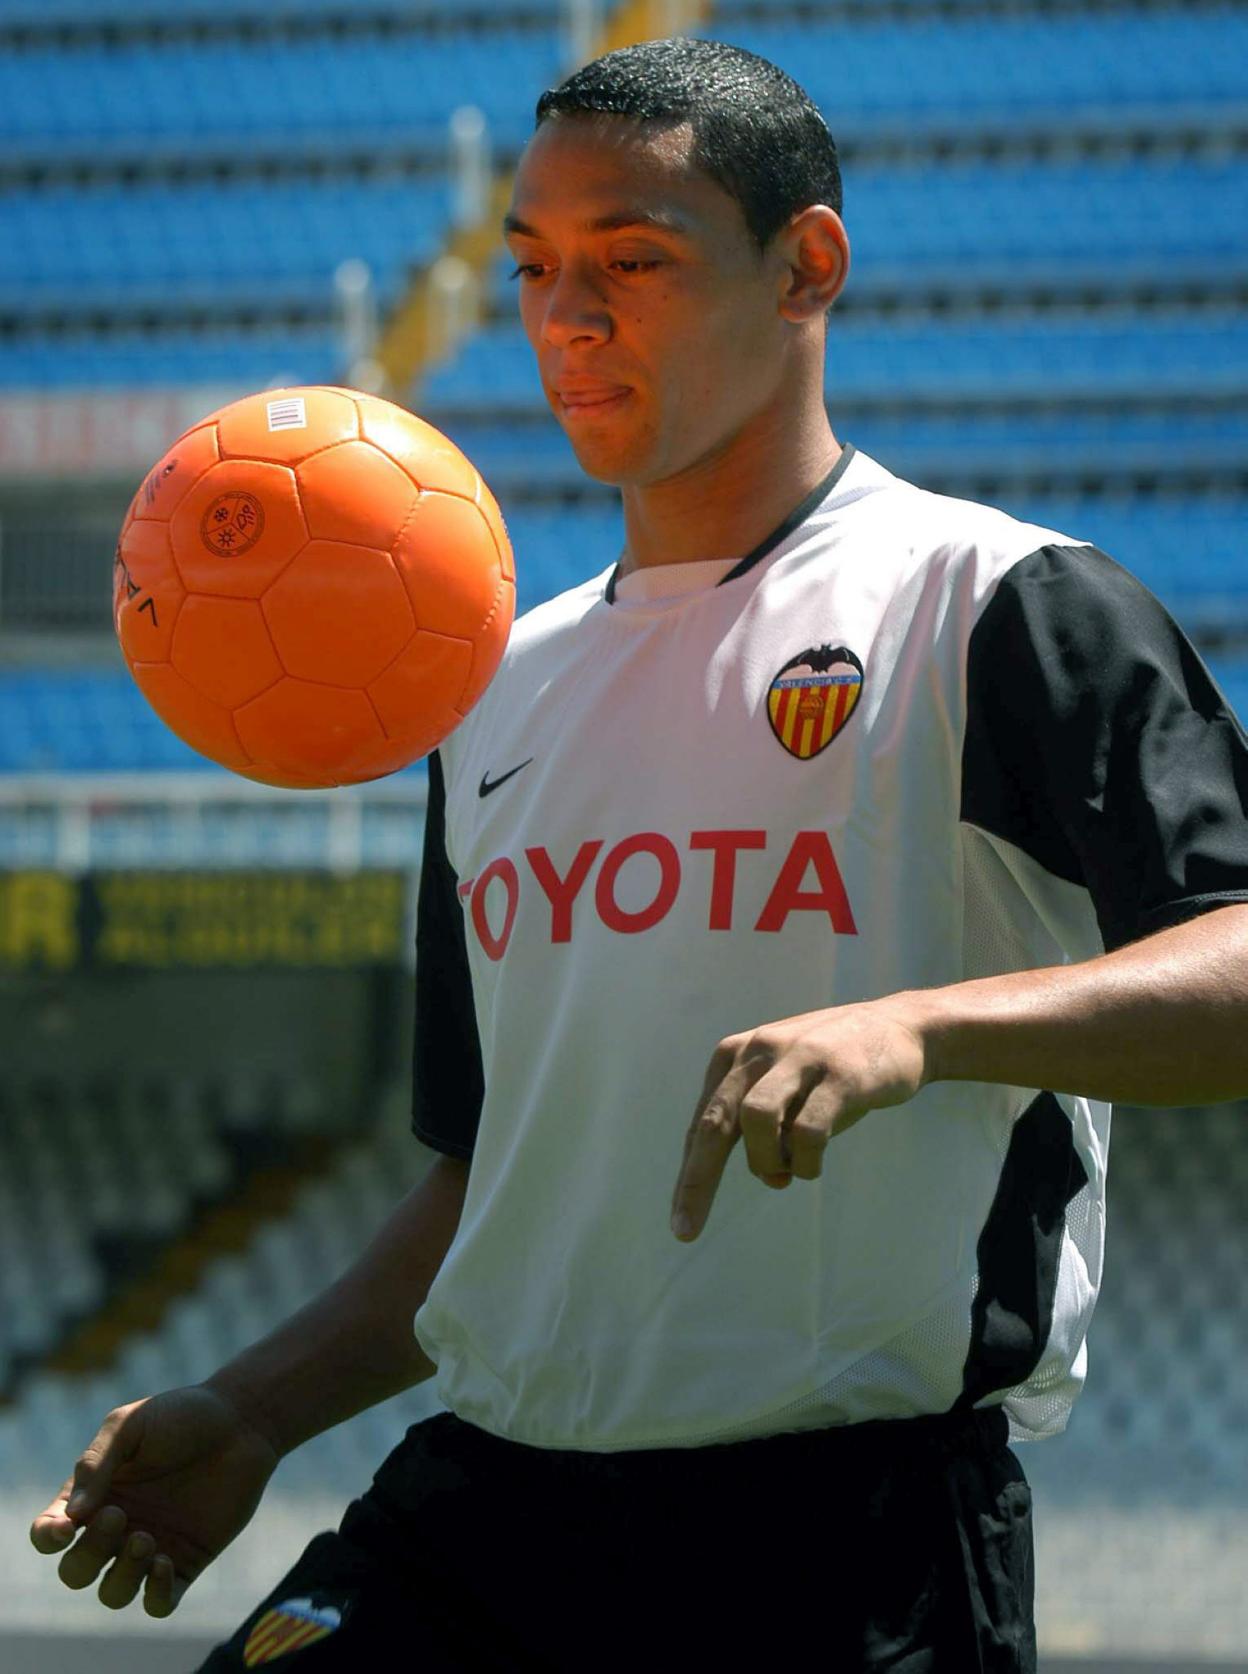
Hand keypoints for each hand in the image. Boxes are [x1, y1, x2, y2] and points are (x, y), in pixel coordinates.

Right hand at [29, 1383, 279, 1617]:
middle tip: (118, 1516)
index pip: (50, 1534)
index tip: (66, 1528)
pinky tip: (162, 1563)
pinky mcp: (186, 1561)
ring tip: (145, 1538)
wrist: (242, 1422)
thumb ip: (97, 1463)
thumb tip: (72, 1516)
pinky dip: (153, 1595)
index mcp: (93, 1496)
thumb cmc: (182, 1416)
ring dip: (121, 1577)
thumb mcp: (131, 1425)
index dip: (48, 1538)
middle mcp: (116, 1529)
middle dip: (88, 1554)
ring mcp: (149, 1548)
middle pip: (77, 1571)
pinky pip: (158, 1603)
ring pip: (114, 1593)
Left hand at [670, 998, 927, 1240]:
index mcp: (736, 1055)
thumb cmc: (835, 1068)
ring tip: (786, 1173)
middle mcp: (759, 1050)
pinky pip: (808, 1131)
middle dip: (697, 1181)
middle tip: (687, 1230)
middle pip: (715, 1122)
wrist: (902, 1027)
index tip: (681, 1224)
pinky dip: (806, 1161)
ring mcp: (799, 1058)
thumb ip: (767, 1127)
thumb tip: (768, 1176)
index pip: (703, 1121)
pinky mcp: (838, 1074)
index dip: (689, 1174)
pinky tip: (813, 1165)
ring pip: (756, 1119)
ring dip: (767, 1160)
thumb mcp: (786, 1085)